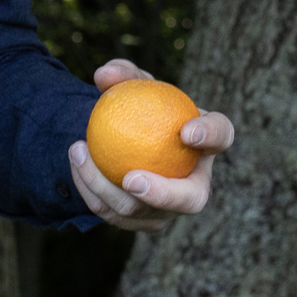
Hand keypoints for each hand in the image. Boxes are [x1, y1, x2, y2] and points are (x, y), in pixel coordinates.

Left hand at [67, 59, 234, 233]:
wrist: (128, 141)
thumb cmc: (141, 108)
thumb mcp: (135, 85)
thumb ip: (124, 74)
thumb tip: (105, 76)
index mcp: (207, 143)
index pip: (221, 136)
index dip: (210, 136)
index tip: (186, 131)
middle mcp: (196, 184)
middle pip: (191, 199)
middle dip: (164, 194)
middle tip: (131, 178)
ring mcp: (169, 210)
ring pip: (139, 211)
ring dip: (104, 186)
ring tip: (79, 151)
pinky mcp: (140, 222)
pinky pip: (112, 213)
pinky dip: (90, 189)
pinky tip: (75, 163)